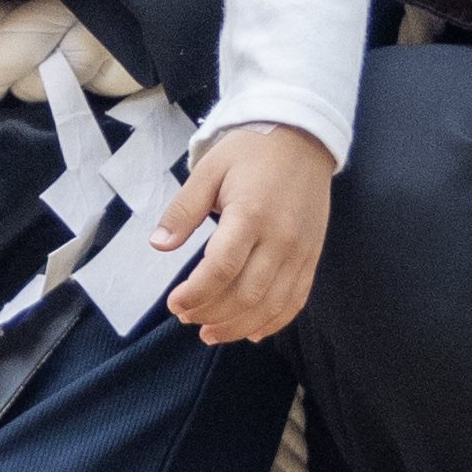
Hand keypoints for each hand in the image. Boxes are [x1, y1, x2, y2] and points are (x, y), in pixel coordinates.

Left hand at [153, 126, 334, 347]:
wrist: (303, 138)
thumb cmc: (250, 151)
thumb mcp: (209, 169)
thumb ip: (184, 210)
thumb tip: (159, 244)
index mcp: (251, 214)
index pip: (222, 268)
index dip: (196, 294)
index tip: (174, 304)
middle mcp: (280, 238)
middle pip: (246, 294)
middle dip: (211, 314)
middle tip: (185, 317)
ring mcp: (300, 251)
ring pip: (271, 305)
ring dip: (238, 326)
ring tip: (210, 333)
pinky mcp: (312, 256)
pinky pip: (296, 300)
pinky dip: (274, 322)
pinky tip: (251, 332)